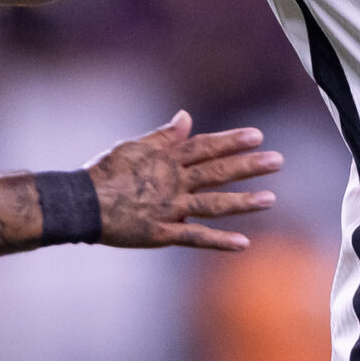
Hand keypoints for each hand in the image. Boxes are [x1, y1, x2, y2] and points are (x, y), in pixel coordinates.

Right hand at [87, 112, 282, 251]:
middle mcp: (173, 182)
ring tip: (271, 200)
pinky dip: (219, 241)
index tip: (257, 136)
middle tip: (278, 161)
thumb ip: (164, 135)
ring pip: (213, 204)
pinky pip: (195, 238)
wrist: (81, 204)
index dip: (232, 141)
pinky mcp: (162, 233)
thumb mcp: (133, 146)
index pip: (206, 147)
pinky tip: (243, 243)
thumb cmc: (104, 172)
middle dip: (250, 166)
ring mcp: (170, 208)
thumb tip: (186, 117)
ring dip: (243, 202)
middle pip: (217, 172)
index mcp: (166, 159)